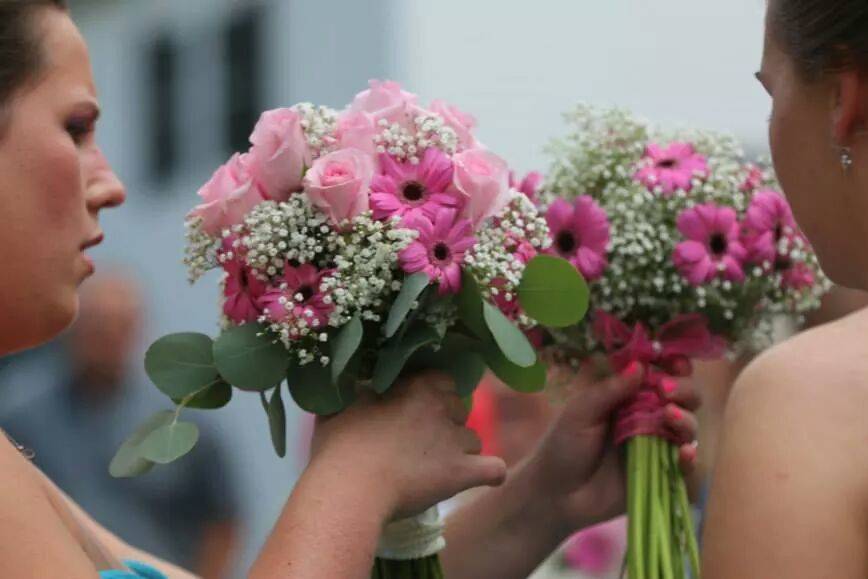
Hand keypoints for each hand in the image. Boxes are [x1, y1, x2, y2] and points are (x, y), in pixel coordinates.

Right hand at [310, 372, 506, 520]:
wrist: (350, 488)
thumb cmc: (339, 447)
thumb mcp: (340, 407)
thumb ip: (355, 394)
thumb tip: (353, 386)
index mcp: (417, 387)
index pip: (443, 380)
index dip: (432, 394)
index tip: (416, 408)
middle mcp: (442, 408)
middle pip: (459, 409)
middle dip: (446, 422)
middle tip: (422, 441)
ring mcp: (455, 441)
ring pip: (473, 439)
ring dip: (460, 449)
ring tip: (439, 466)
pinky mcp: (462, 473)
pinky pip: (494, 469)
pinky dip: (490, 473)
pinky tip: (486, 478)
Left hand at [527, 359, 699, 536]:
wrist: (555, 494)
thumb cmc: (563, 446)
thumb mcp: (580, 412)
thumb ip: (610, 389)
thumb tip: (640, 365)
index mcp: (629, 396)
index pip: (661, 373)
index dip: (672, 364)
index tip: (672, 359)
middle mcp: (649, 417)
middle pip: (683, 397)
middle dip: (683, 388)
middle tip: (665, 389)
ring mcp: (657, 446)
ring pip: (688, 427)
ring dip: (686, 418)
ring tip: (669, 416)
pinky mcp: (660, 474)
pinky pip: (685, 466)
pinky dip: (690, 458)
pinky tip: (684, 452)